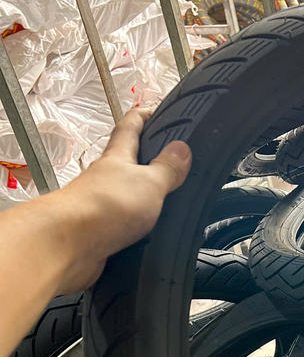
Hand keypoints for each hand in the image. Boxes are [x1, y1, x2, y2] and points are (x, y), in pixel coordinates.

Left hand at [54, 109, 191, 291]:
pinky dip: (136, 225)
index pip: (130, 127)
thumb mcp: (149, 182)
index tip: (157, 111)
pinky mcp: (99, 232)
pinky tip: (149, 233)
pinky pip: (122, 223)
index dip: (144, 116)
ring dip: (141, 195)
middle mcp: (105, 178)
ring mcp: (100, 205)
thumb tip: (182, 148)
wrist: (68, 245)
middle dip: (143, 157)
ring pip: (123, 194)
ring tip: (166, 201)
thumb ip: (167, 168)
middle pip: (124, 161)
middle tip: (167, 158)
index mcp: (117, 158)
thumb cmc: (106, 205)